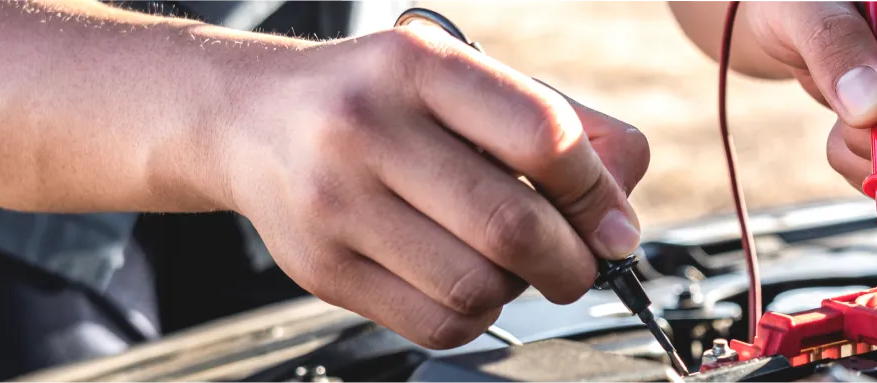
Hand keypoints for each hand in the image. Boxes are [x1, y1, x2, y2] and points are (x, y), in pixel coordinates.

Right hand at [216, 26, 649, 348]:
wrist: (252, 119)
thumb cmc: (385, 100)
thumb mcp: (467, 79)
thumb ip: (563, 125)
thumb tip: (624, 203)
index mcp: (420, 65)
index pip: (543, 136)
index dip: (595, 191)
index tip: (612, 221)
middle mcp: (368, 127)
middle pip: (513, 226)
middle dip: (573, 261)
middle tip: (581, 262)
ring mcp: (335, 202)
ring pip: (478, 287)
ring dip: (521, 290)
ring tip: (513, 265)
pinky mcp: (320, 268)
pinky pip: (437, 324)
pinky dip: (475, 315)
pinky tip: (466, 281)